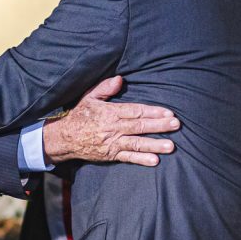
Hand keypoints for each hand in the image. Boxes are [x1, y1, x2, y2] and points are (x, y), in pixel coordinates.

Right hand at [42, 76, 178, 166]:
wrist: (65, 138)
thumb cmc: (80, 116)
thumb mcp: (89, 97)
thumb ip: (105, 88)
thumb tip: (120, 79)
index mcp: (110, 112)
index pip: (135, 111)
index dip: (152, 112)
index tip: (168, 112)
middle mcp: (113, 128)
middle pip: (139, 126)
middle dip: (159, 126)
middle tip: (176, 125)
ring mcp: (112, 143)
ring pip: (137, 143)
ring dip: (155, 144)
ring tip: (171, 146)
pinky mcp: (111, 155)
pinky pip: (128, 158)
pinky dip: (141, 159)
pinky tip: (155, 160)